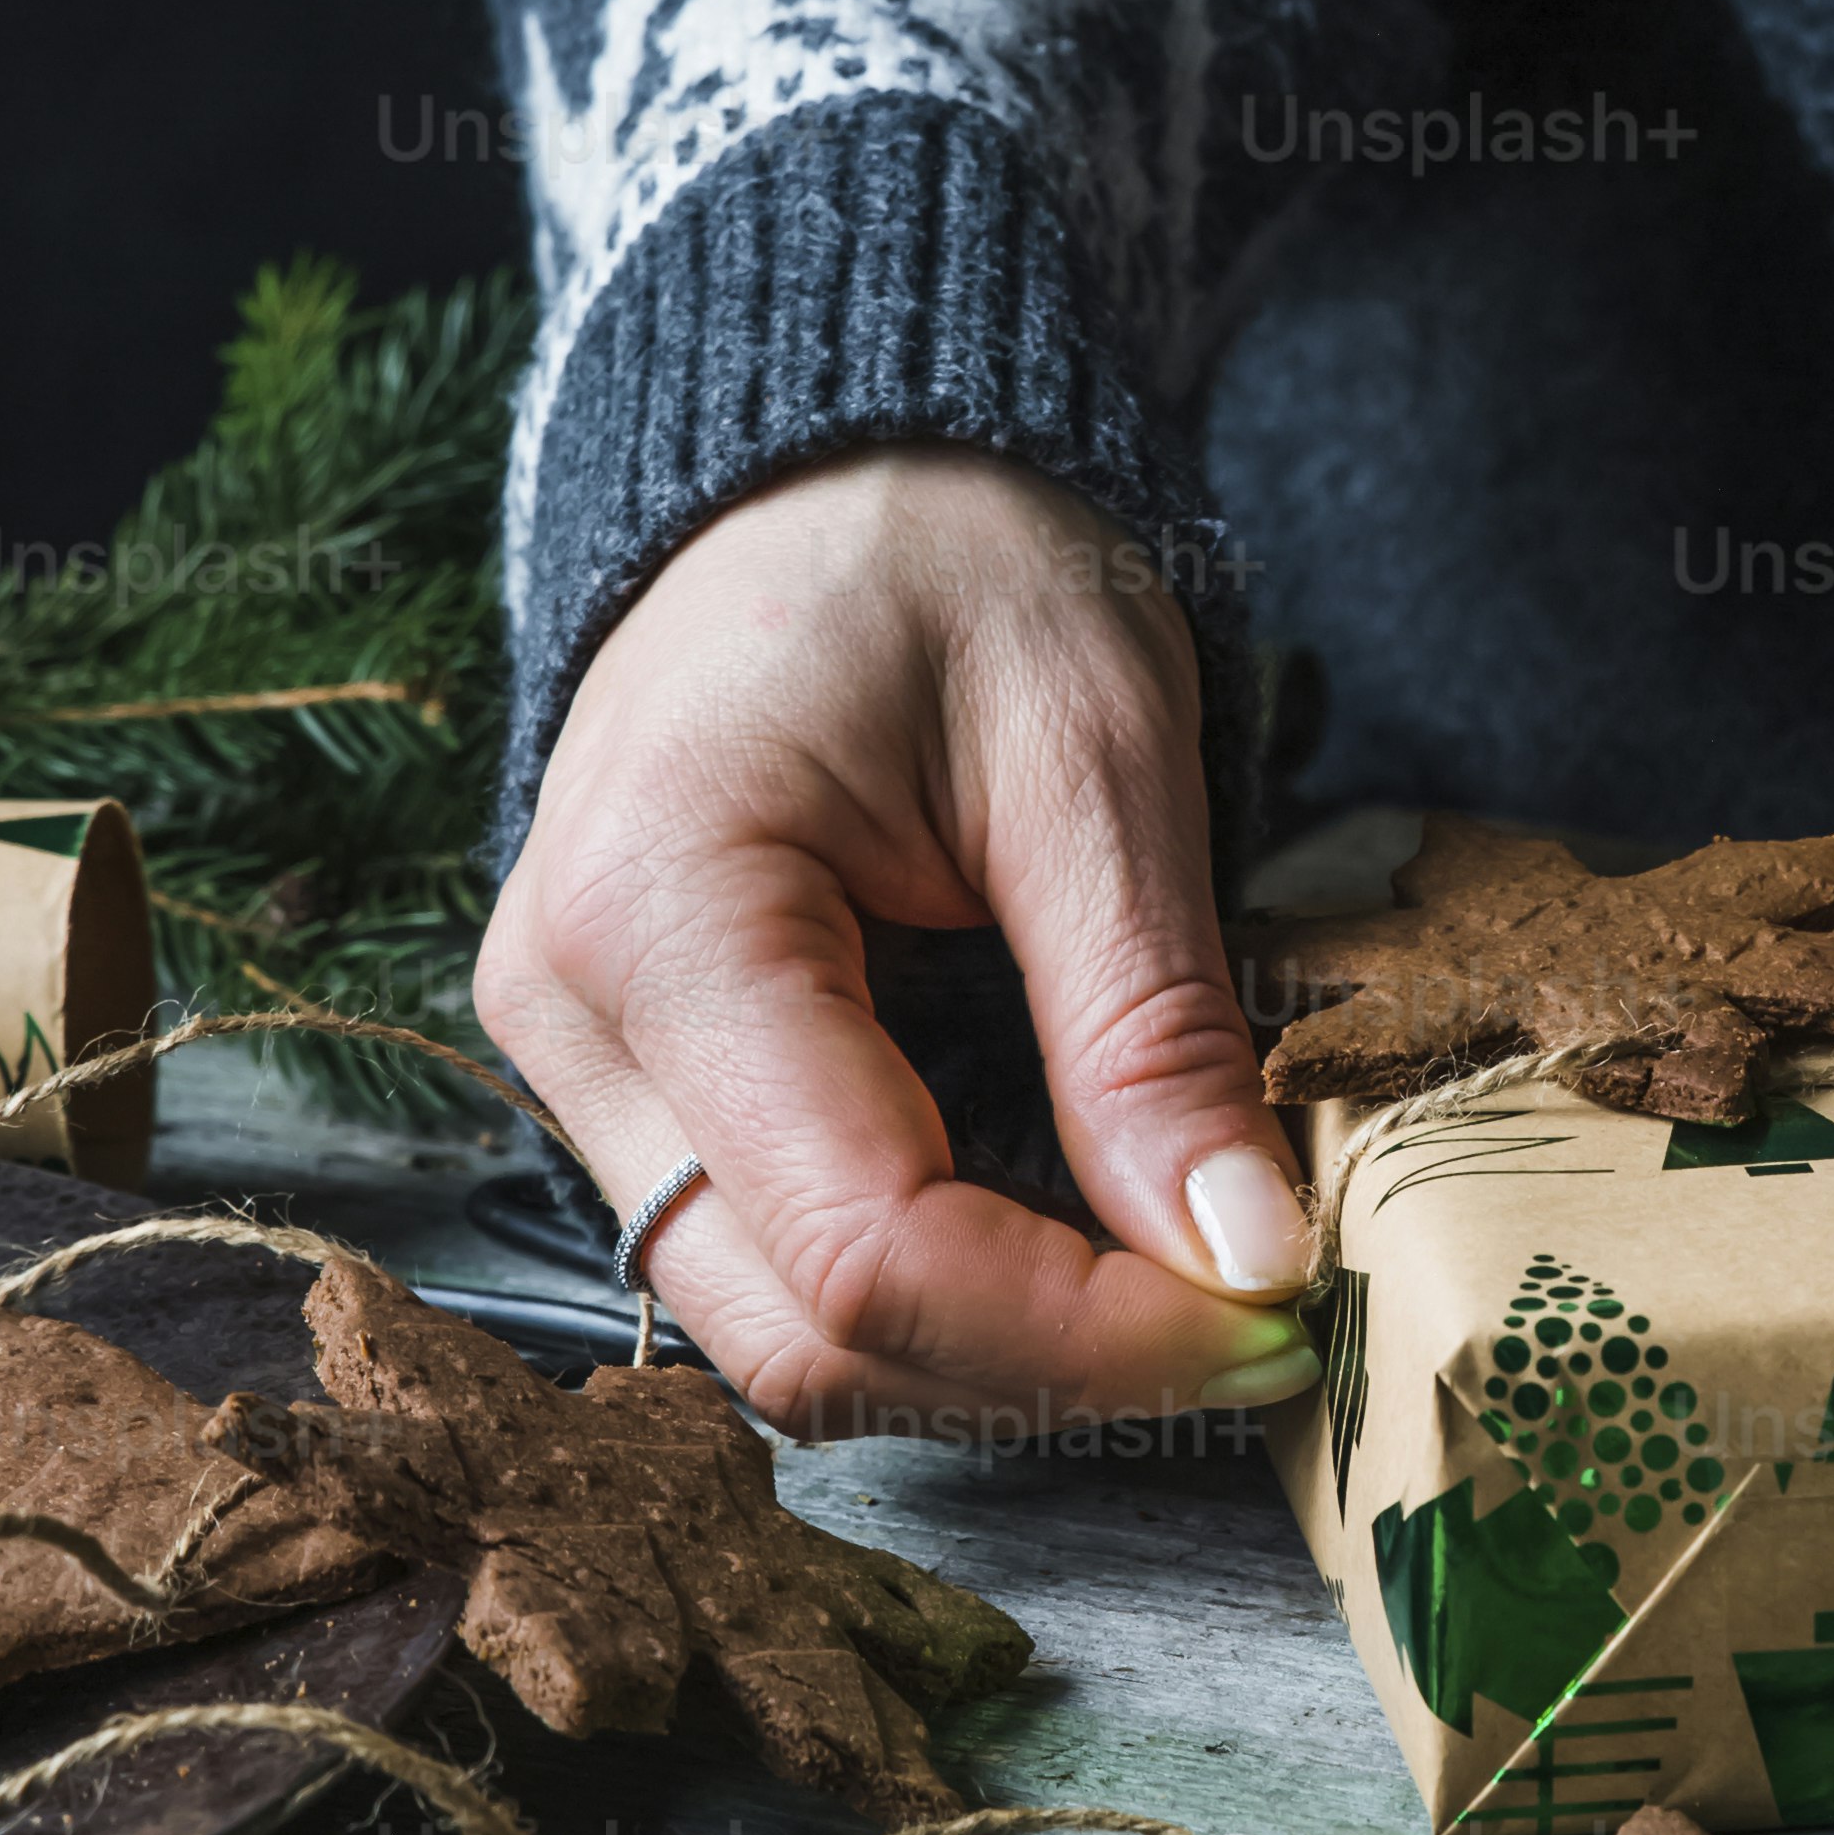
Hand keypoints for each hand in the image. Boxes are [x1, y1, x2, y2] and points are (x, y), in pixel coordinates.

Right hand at [475, 447, 1318, 1438]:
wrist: (822, 464)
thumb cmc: (946, 548)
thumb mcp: (1095, 749)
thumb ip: (1151, 1019)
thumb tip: (1240, 1263)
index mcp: (660, 913)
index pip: (865, 1248)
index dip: (1079, 1335)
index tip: (1266, 1319)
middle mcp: (567, 1018)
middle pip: (798, 1335)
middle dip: (1039, 1369)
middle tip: (1249, 1325)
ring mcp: (579, 1063)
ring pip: (777, 1328)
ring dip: (993, 1347)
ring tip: (1180, 1271)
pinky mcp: (635, 1083)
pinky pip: (779, 1255)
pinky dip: (944, 1282)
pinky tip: (1076, 1219)